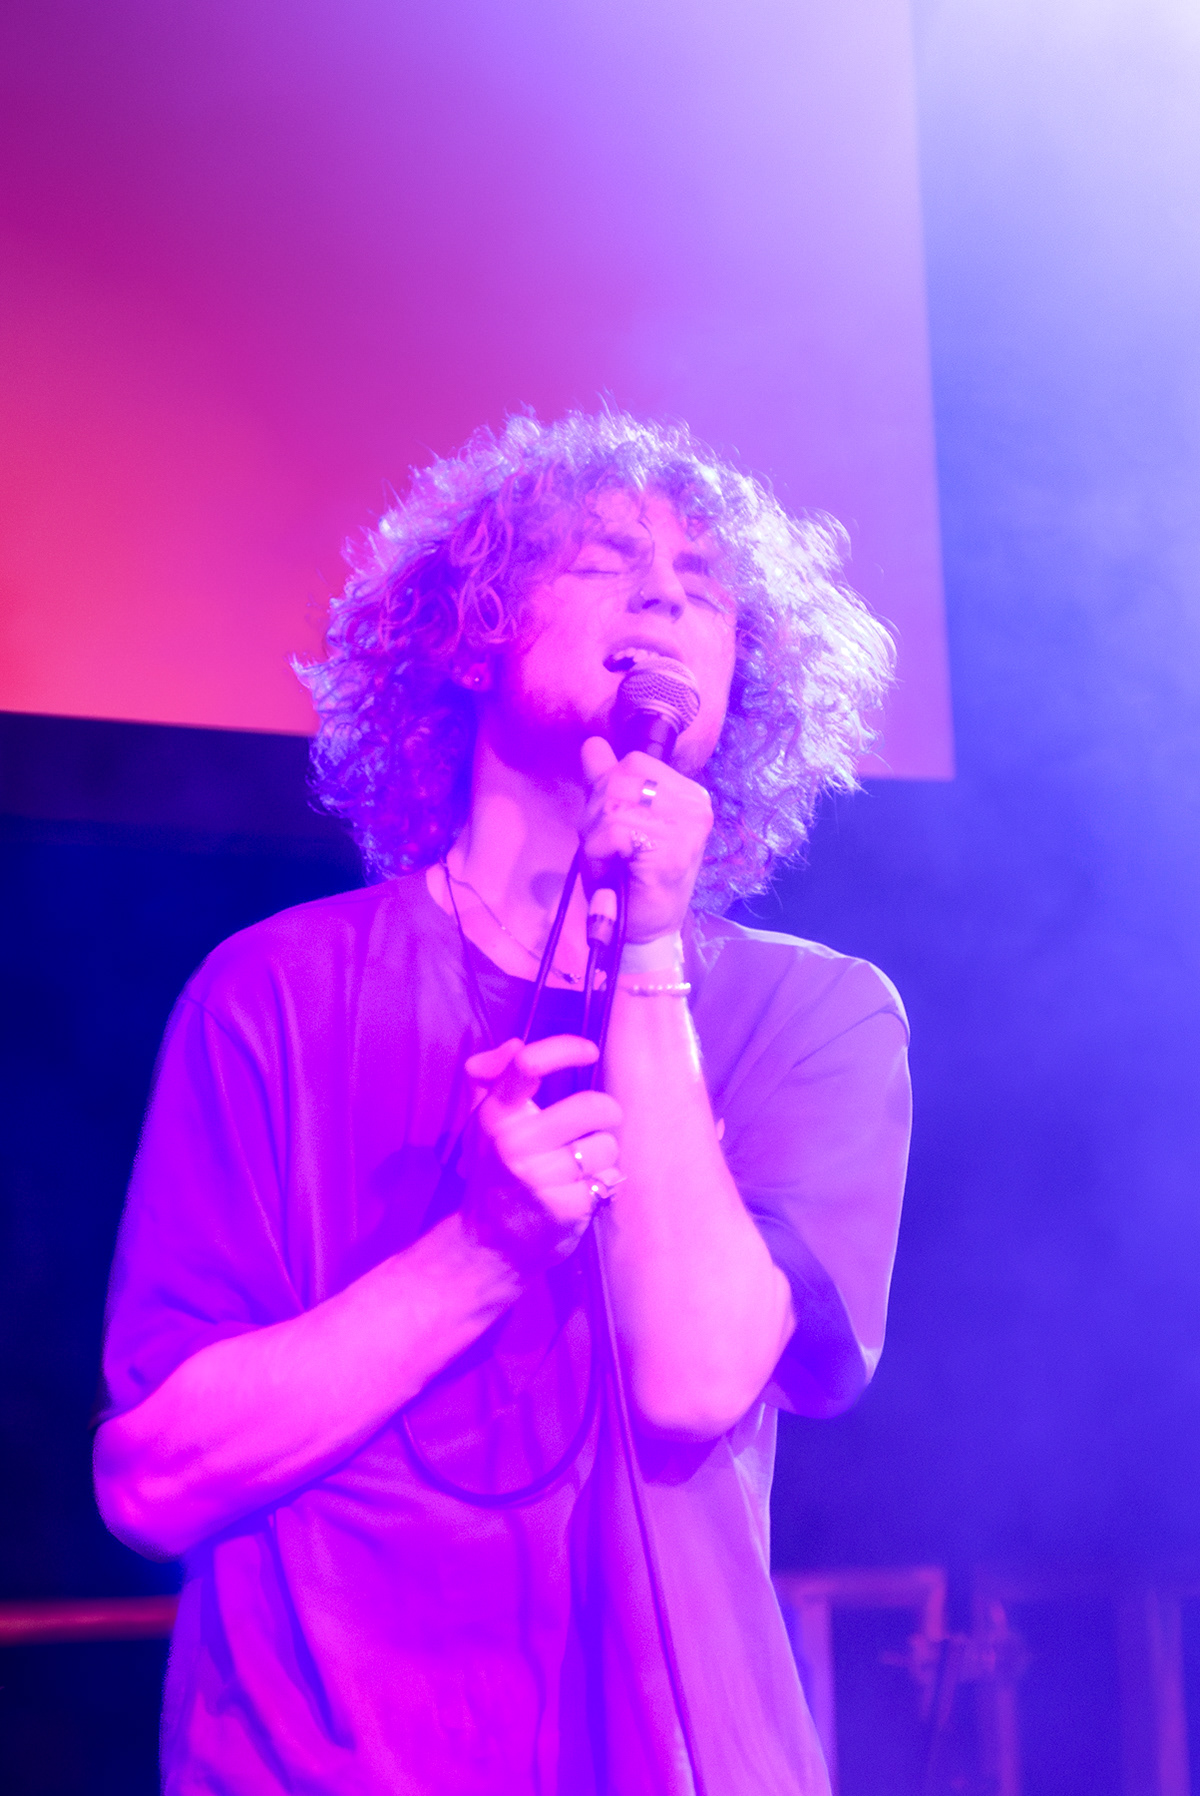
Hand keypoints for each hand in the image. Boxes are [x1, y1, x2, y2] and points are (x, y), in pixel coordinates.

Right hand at [460, 1035, 622, 1275]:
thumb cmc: (495, 1172)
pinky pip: (608, 1178)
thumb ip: (492, 1077)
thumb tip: (515, 1044)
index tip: (590, 1052)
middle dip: (606, 1113)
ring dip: (603, 1154)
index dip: (566, 1050)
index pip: (528, 1064)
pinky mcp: (563, 1208)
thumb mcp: (484, 1123)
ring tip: (580, 1167)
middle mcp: (513, 1144)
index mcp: (495, 1116)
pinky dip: (602, 1183)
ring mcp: (538, 1178)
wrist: (489, 1244)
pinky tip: (581, 1192)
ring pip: (606, 1145)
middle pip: (591, 1106)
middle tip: (597, 1124)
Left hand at [579, 737, 713, 941]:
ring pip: (612, 804)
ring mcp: (687, 825)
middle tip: (608, 850)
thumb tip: (592, 744)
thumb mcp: (614, 821)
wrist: (644, 931)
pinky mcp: (671, 849)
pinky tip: (614, 872)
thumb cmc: (629, 878)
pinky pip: (612, 830)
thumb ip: (605, 782)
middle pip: (620, 778)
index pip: (633, 761)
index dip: (607, 791)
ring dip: (595, 837)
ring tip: (611, 861)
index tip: (615, 830)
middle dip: (597, 814)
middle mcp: (695, 804)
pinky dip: (598, 854)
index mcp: (688, 793)